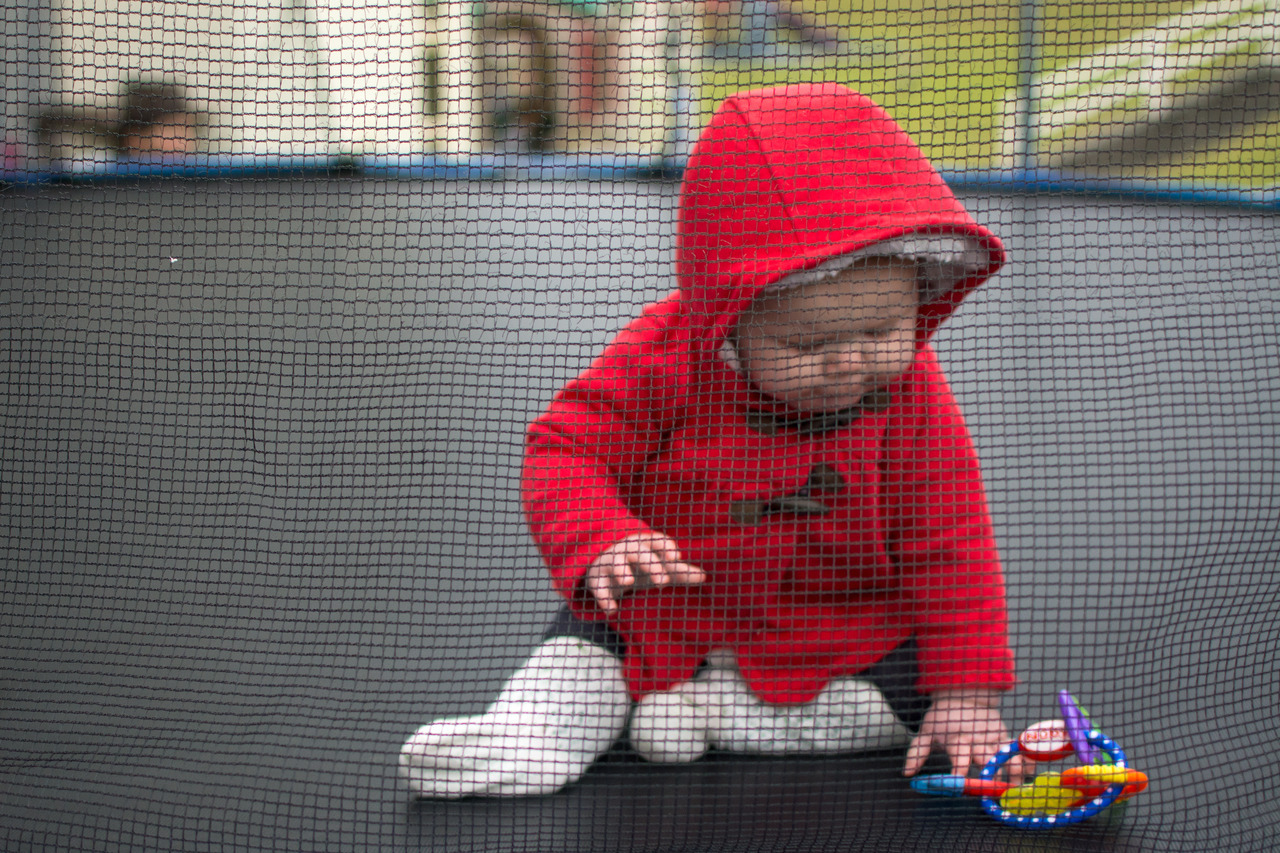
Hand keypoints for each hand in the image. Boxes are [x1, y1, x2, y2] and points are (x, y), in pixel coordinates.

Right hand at [585, 533, 705, 614]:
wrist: (604, 569)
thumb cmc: (640, 567)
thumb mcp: (659, 567)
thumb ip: (680, 572)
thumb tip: (704, 576)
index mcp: (644, 544)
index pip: (656, 540)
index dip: (665, 547)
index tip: (676, 557)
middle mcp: (627, 550)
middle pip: (638, 552)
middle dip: (650, 564)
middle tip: (662, 582)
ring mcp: (610, 563)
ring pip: (615, 563)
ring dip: (620, 571)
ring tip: (628, 583)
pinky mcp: (597, 579)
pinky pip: (599, 587)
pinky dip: (604, 598)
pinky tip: (611, 610)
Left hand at [903, 688, 1025, 783]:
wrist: (963, 695)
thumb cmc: (943, 718)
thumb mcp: (925, 733)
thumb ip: (917, 753)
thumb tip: (908, 773)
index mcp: (957, 738)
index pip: (959, 757)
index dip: (960, 772)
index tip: (960, 785)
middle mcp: (977, 738)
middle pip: (987, 759)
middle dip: (991, 777)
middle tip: (993, 794)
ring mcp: (993, 736)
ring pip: (1007, 756)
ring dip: (1012, 773)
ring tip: (1014, 789)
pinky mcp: (1004, 735)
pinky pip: (1018, 750)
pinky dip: (1025, 761)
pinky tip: (1029, 774)